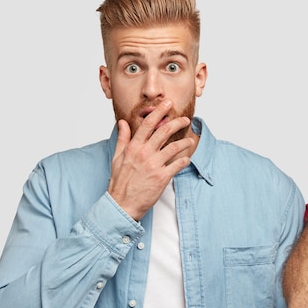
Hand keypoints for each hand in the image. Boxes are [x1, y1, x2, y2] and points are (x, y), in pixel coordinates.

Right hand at [108, 100, 195, 220]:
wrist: (122, 204)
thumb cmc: (120, 181)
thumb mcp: (117, 158)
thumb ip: (122, 139)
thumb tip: (122, 122)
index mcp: (133, 147)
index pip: (148, 124)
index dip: (159, 112)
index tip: (167, 104)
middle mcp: (144, 154)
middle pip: (164, 132)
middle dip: (177, 122)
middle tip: (185, 119)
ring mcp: (154, 165)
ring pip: (174, 147)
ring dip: (184, 142)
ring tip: (190, 140)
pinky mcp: (162, 177)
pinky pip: (177, 165)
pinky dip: (184, 160)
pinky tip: (186, 158)